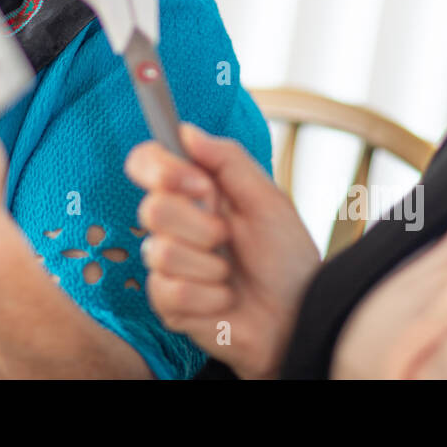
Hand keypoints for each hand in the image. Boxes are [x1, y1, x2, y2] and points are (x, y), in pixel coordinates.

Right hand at [124, 123, 319, 378]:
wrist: (301, 315)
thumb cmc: (287, 258)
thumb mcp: (267, 200)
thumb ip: (229, 160)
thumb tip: (186, 131)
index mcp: (193, 193)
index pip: (146, 162)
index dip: (161, 169)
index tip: (201, 185)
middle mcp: (173, 225)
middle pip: (151, 209)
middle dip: (201, 226)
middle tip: (228, 237)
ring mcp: (166, 266)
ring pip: (161, 253)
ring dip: (210, 265)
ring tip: (231, 274)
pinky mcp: (168, 304)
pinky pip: (172, 292)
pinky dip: (210, 297)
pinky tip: (225, 300)